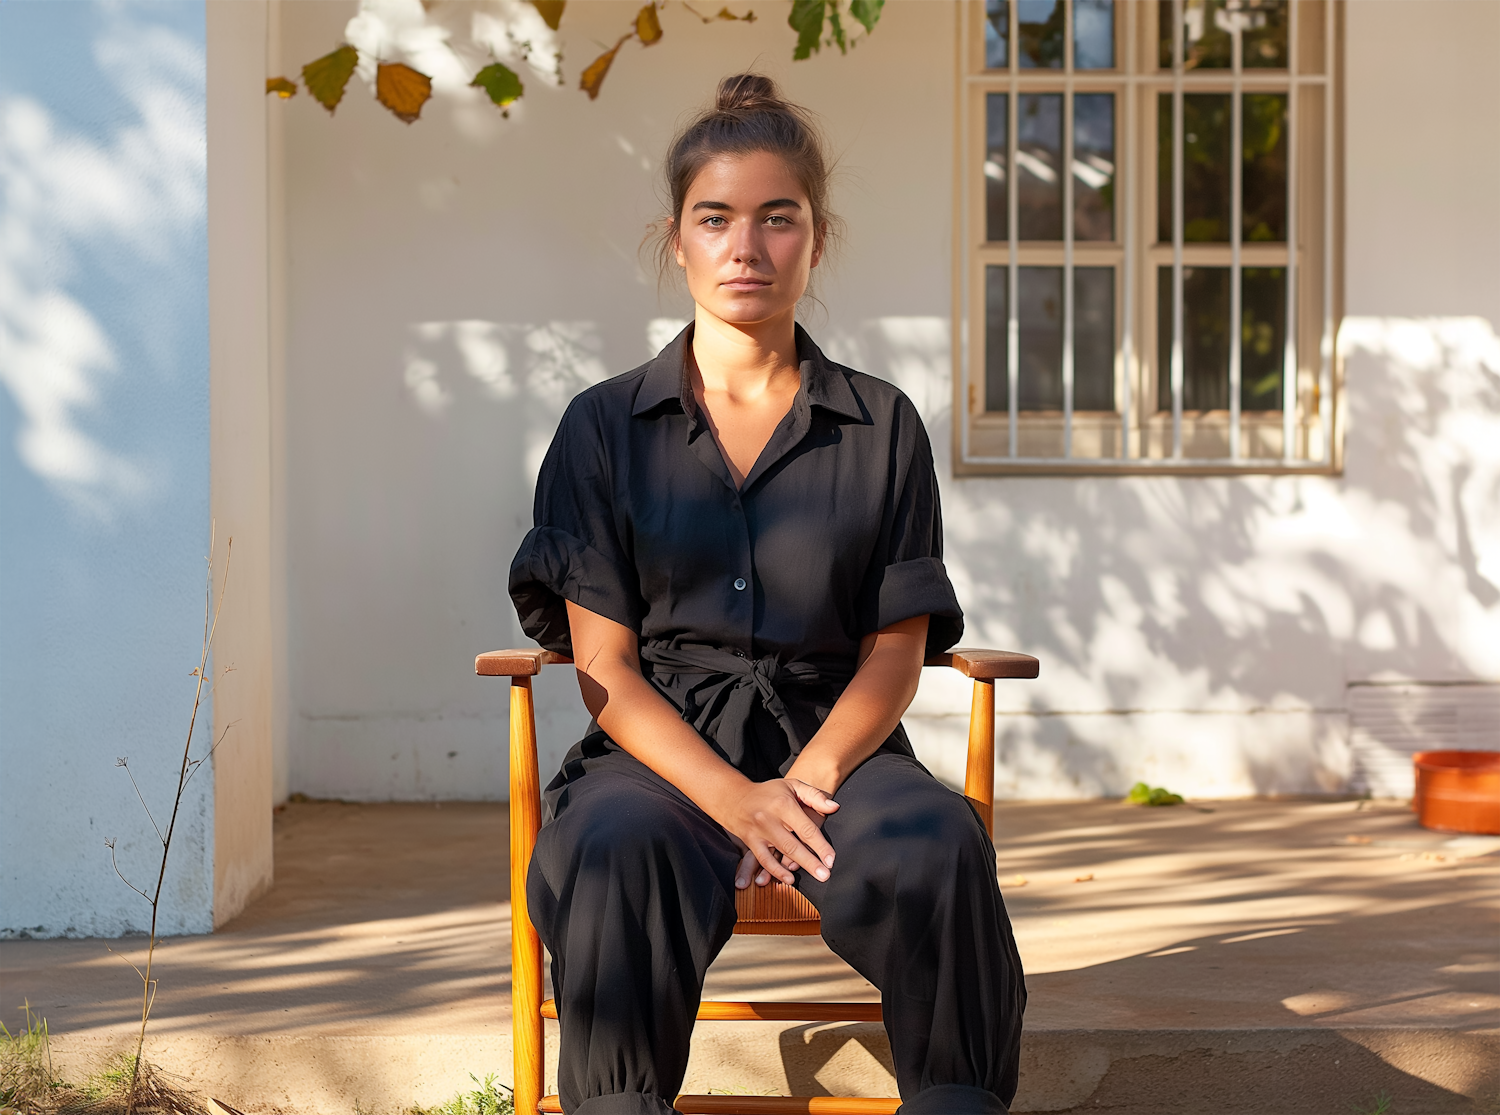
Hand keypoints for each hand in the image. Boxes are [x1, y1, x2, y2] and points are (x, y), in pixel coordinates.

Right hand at [723, 778, 838, 888]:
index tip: (831, 859)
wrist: (734, 796)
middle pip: (793, 845)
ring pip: (778, 854)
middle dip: (810, 862)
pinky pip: (763, 859)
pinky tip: (788, 879)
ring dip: (796, 870)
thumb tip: (834, 807)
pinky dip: (775, 871)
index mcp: (783, 805)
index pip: (805, 829)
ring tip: (809, 879)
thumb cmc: (769, 792)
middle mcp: (769, 820)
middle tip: (825, 875)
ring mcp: (758, 832)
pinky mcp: (750, 842)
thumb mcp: (792, 786)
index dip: (820, 846)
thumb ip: (814, 796)